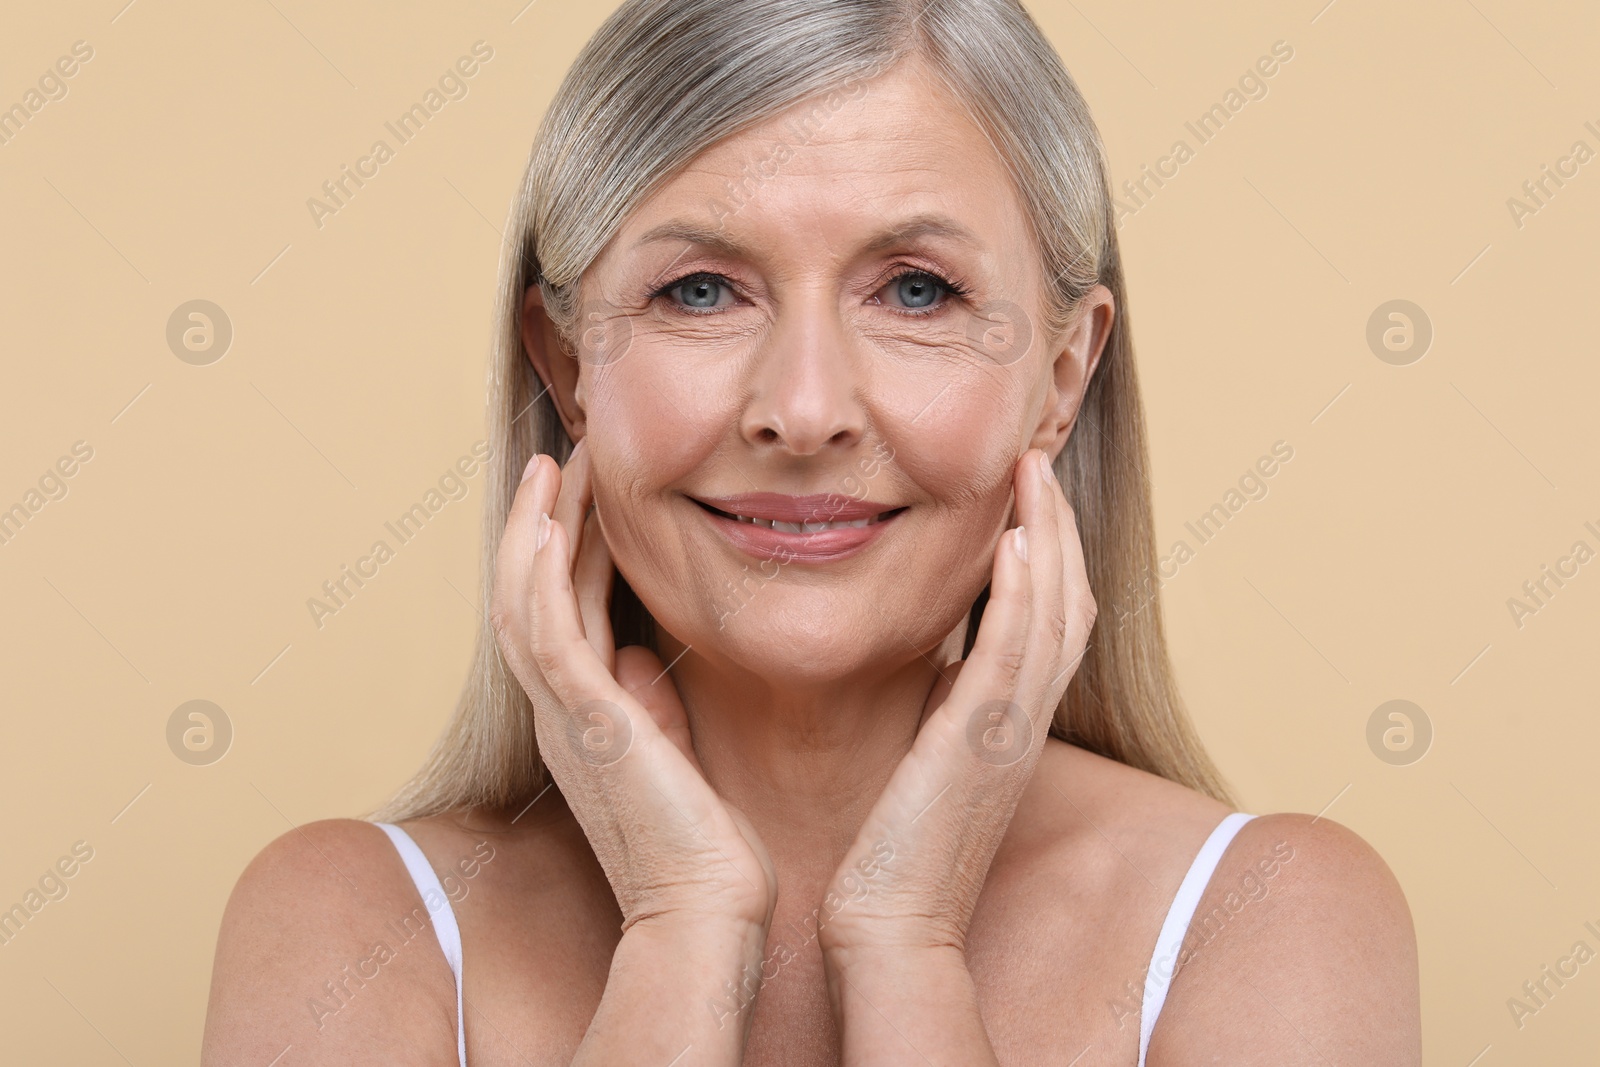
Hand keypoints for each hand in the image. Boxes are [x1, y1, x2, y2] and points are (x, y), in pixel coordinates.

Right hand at [488, 440, 777, 936]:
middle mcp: (561, 712)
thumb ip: (650, 703)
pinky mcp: (585, 723)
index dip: (571, 548)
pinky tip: (553, 521)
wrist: (707, 910)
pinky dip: (542, 573)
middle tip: (567, 456)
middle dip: (544, 520)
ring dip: (534, 528)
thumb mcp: (672, 753)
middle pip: (530, 594)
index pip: (563, 612)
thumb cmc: (704, 845)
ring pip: (523, 601)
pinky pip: (546, 632)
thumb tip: (641, 655)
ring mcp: (565, 717)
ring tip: (555, 465)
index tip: (592, 491)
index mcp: (583, 718)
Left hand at [817, 447, 1094, 957]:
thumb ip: (944, 708)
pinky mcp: (979, 744)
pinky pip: (1014, 653)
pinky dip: (1022, 591)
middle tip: (1035, 461)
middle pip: (1069, 603)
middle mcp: (1025, 723)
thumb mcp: (931, 762)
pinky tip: (1014, 539)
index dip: (1050, 554)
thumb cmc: (892, 853)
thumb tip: (932, 660)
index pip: (1050, 623)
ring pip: (1054, 614)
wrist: (891, 927)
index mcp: (1013, 726)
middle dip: (1058, 526)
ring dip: (1048, 536)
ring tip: (1030, 471)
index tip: (1024, 497)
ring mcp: (1010, 733)